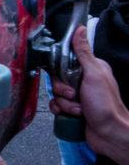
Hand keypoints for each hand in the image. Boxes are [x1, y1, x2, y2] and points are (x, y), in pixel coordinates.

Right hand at [50, 26, 128, 164]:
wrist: (109, 134)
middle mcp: (83, 80)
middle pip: (57, 77)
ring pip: (56, 92)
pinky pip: (56, 105)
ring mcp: (78, 95)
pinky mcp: (72, 108)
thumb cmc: (106, 105)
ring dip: (64, 102)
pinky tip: (71, 114)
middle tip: (74, 94)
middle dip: (62, 89)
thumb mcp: (94, 74)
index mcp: (91, 68)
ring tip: (77, 109)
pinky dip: (61, 110)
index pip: (65, 59)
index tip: (65, 75)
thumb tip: (79, 30)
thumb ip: (83, 52)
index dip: (60, 67)